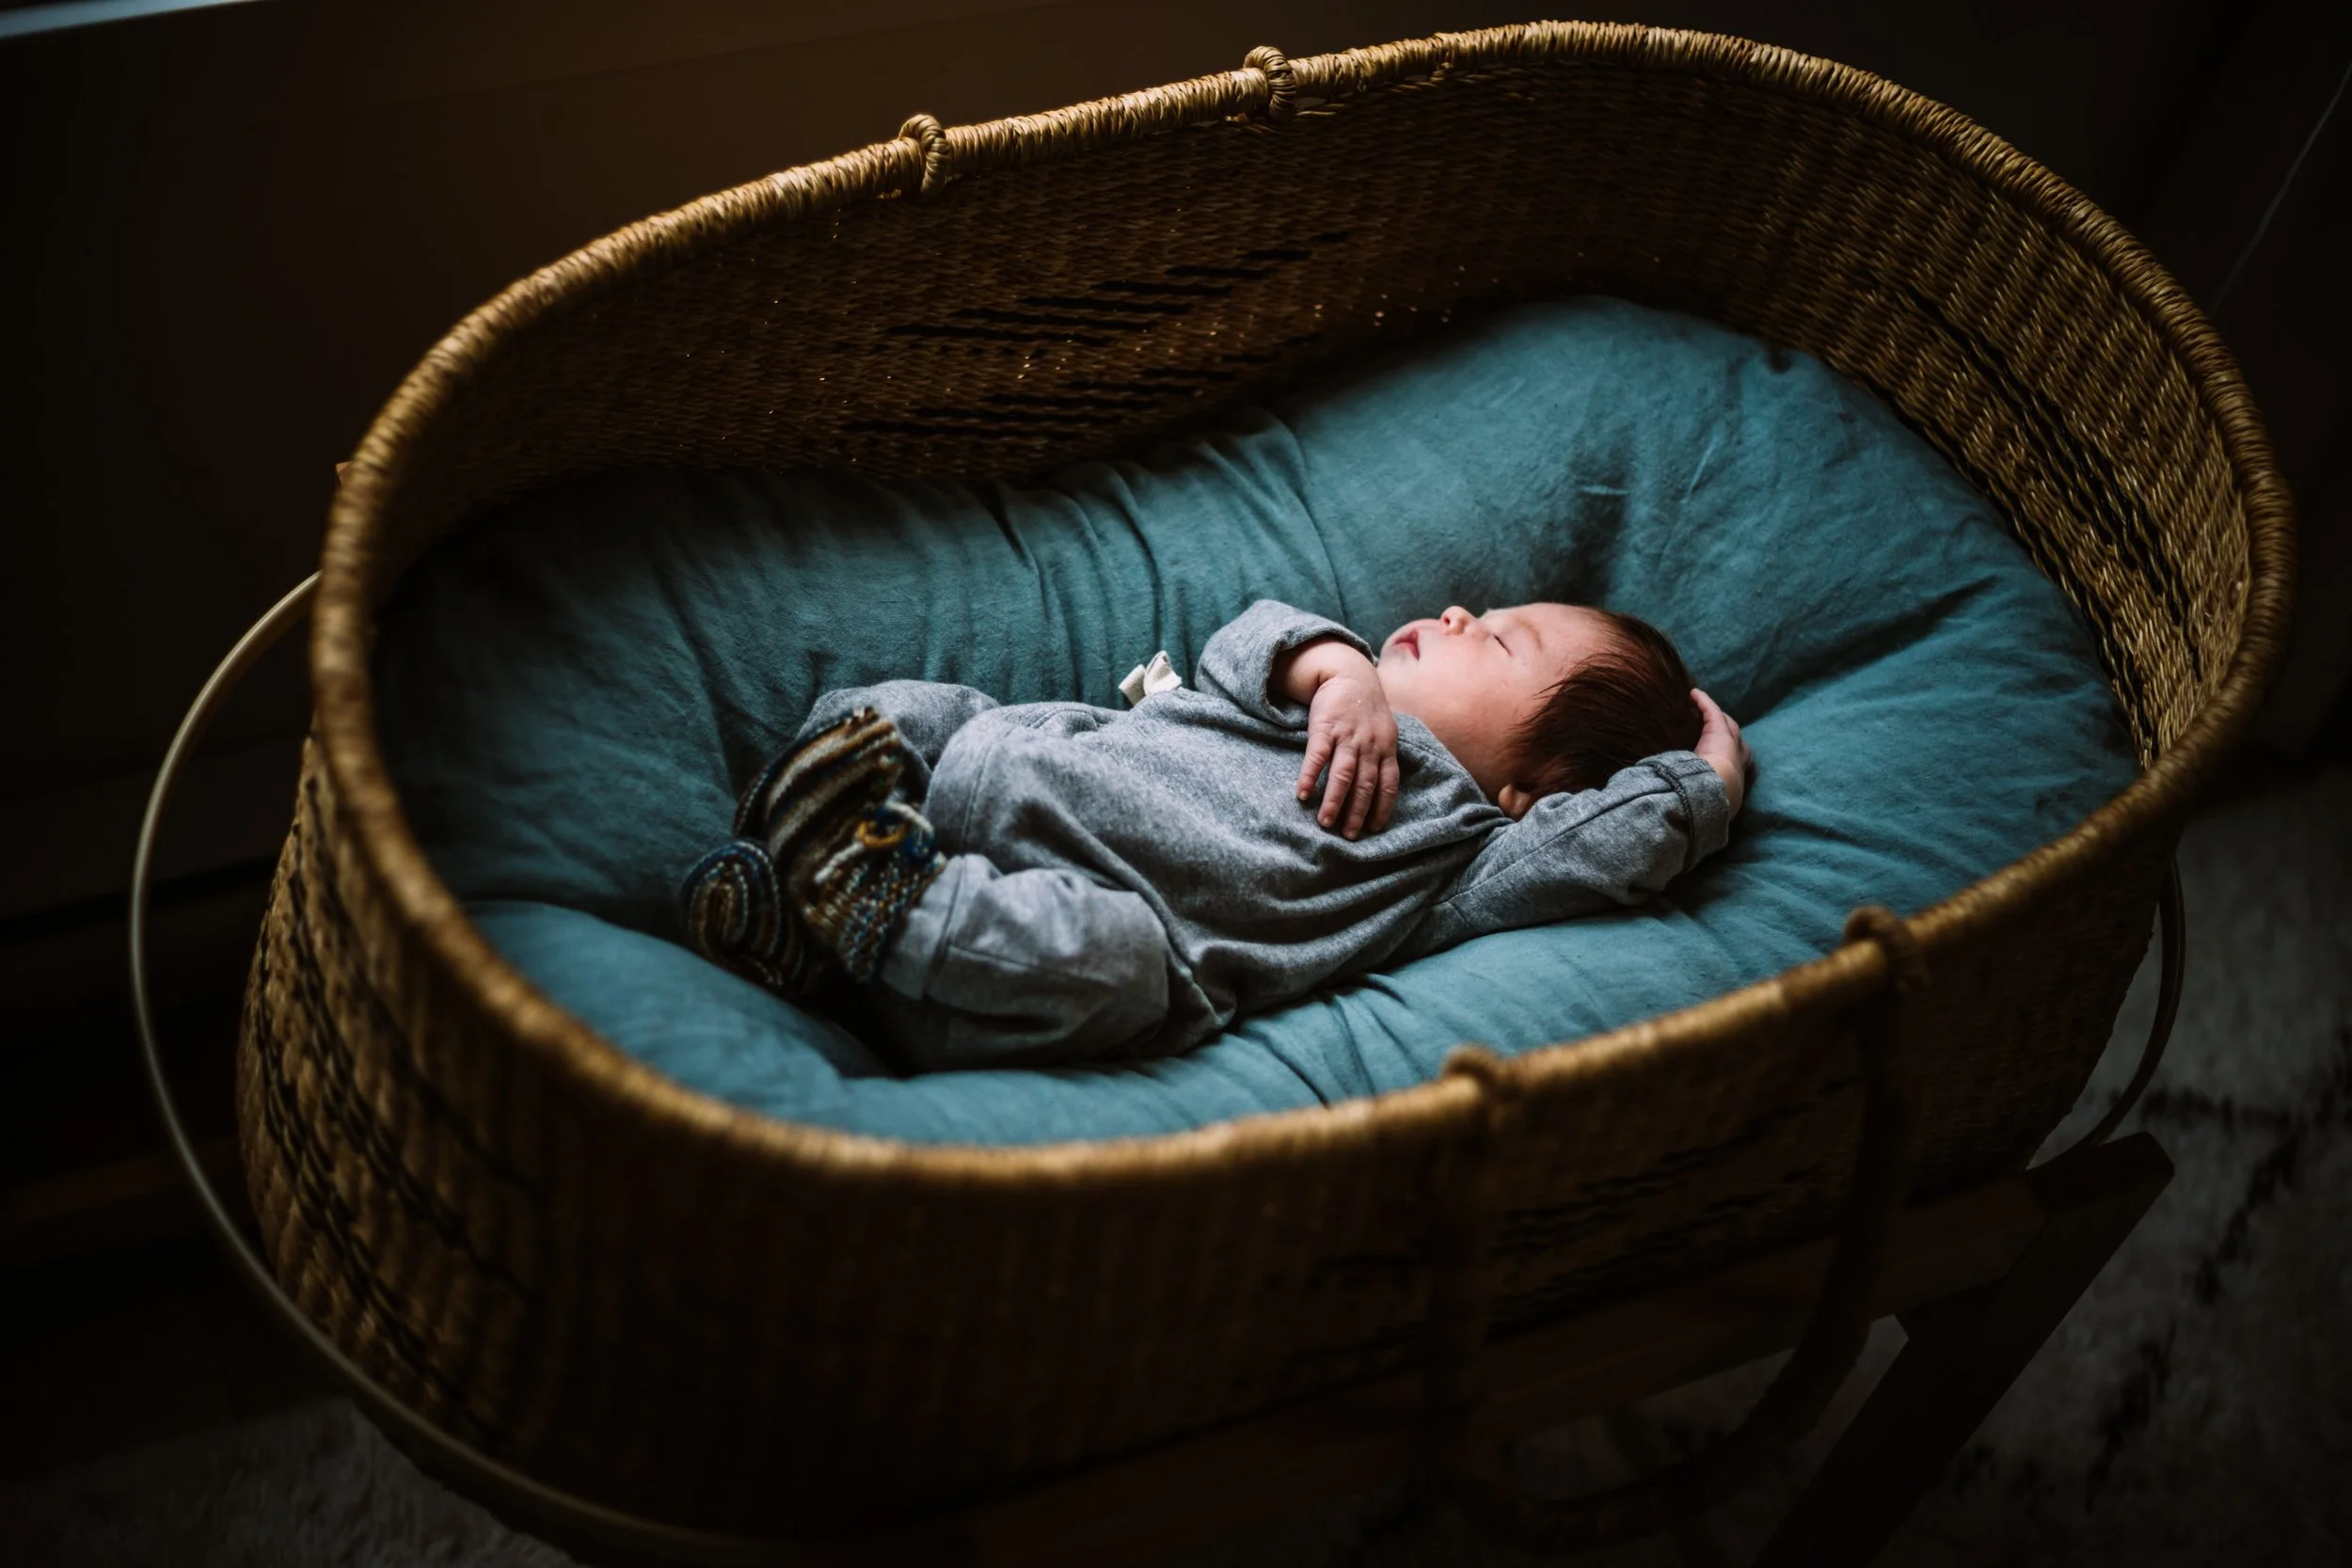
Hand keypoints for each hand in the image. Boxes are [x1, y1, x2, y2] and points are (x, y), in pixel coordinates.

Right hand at [1297, 661, 1399, 837]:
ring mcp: (1347, 736)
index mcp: (1386, 748)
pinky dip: (1310, 775)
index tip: (1374, 829)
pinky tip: (1302, 794)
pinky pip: (1317, 756)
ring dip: (1335, 800)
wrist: (1348, 674)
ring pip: (1343, 774)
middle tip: (1348, 835)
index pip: (1388, 784)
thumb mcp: (1385, 730)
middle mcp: (1369, 745)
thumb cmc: (1366, 708)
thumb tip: (1382, 790)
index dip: (1382, 807)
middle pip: (1365, 784)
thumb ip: (1383, 757)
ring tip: (1325, 823)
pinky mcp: (1325, 727)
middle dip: (1357, 812)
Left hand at [1691, 688, 1750, 816]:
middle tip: (1721, 730)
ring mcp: (1731, 743)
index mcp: (1735, 780)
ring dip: (1717, 717)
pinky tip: (1694, 694)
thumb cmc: (1711, 800)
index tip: (1728, 760)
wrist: (1718, 790)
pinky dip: (1704, 702)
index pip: (1737, 767)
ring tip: (1706, 709)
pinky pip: (1712, 712)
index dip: (1734, 760)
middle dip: (1731, 736)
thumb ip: (1695, 804)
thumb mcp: (1706, 804)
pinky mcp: (1720, 730)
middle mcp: (1737, 760)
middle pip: (1737, 742)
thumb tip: (1677, 818)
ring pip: (1728, 726)